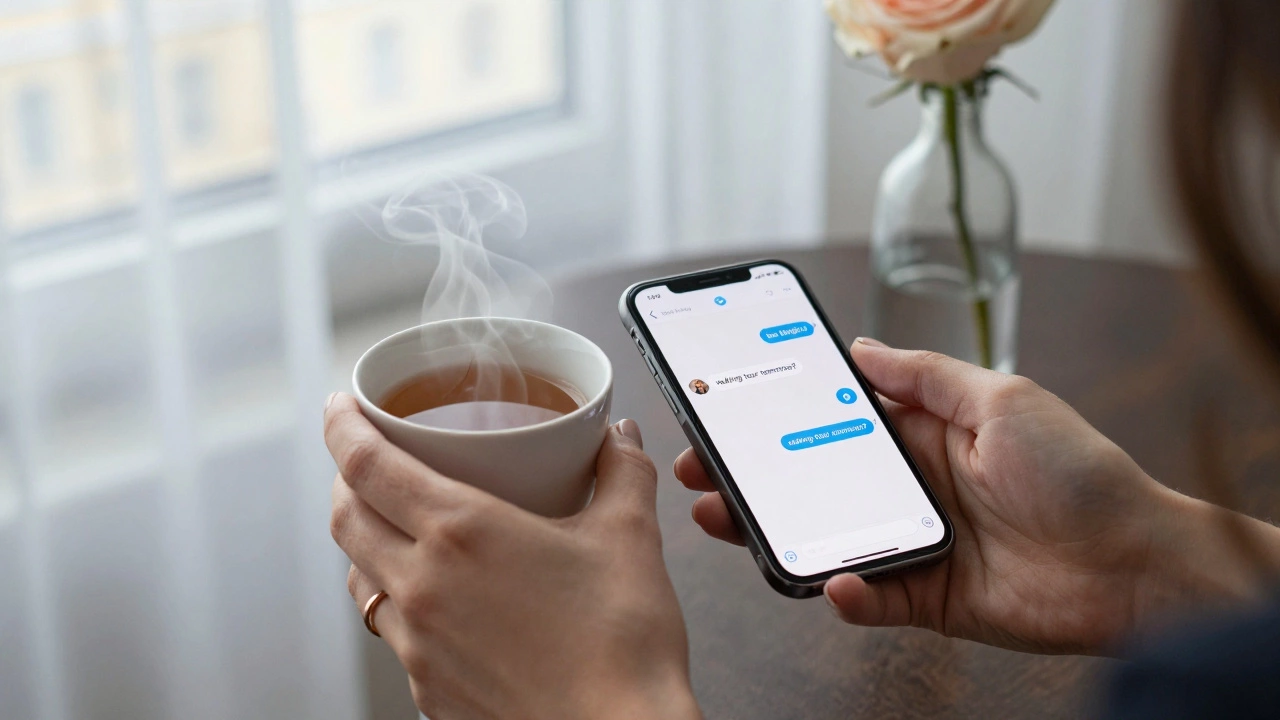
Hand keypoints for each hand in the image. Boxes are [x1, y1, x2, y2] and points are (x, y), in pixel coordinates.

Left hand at [324, 393, 700, 719]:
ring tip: (399, 525)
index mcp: (461, 532)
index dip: (342, 426)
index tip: (342, 405)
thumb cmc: (622, 644)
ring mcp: (418, 643)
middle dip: (346, 478)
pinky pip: (390, 629)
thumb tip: (619, 440)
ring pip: (359, 575)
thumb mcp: (629, 537)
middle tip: (367, 458)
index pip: (364, 463)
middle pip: (345, 516)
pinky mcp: (427, 687)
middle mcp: (423, 585)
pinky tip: (438, 597)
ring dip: (366, 540)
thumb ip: (622, 474)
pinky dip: (396, 598)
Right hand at [676, 339, 1279, 655]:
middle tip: (704, 468)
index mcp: (924, 436)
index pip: (833, 423)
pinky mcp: (925, 597)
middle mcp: (909, 488)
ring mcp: (912, 543)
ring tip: (727, 519)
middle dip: (753, 475)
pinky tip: (830, 580)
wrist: (1135, 565)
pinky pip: (869, 599)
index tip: (731, 408)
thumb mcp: (1002, 398)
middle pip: (812, 481)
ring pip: (824, 537)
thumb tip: (860, 346)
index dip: (780, 416)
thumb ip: (926, 376)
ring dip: (772, 531)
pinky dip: (844, 594)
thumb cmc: (1080, 472)